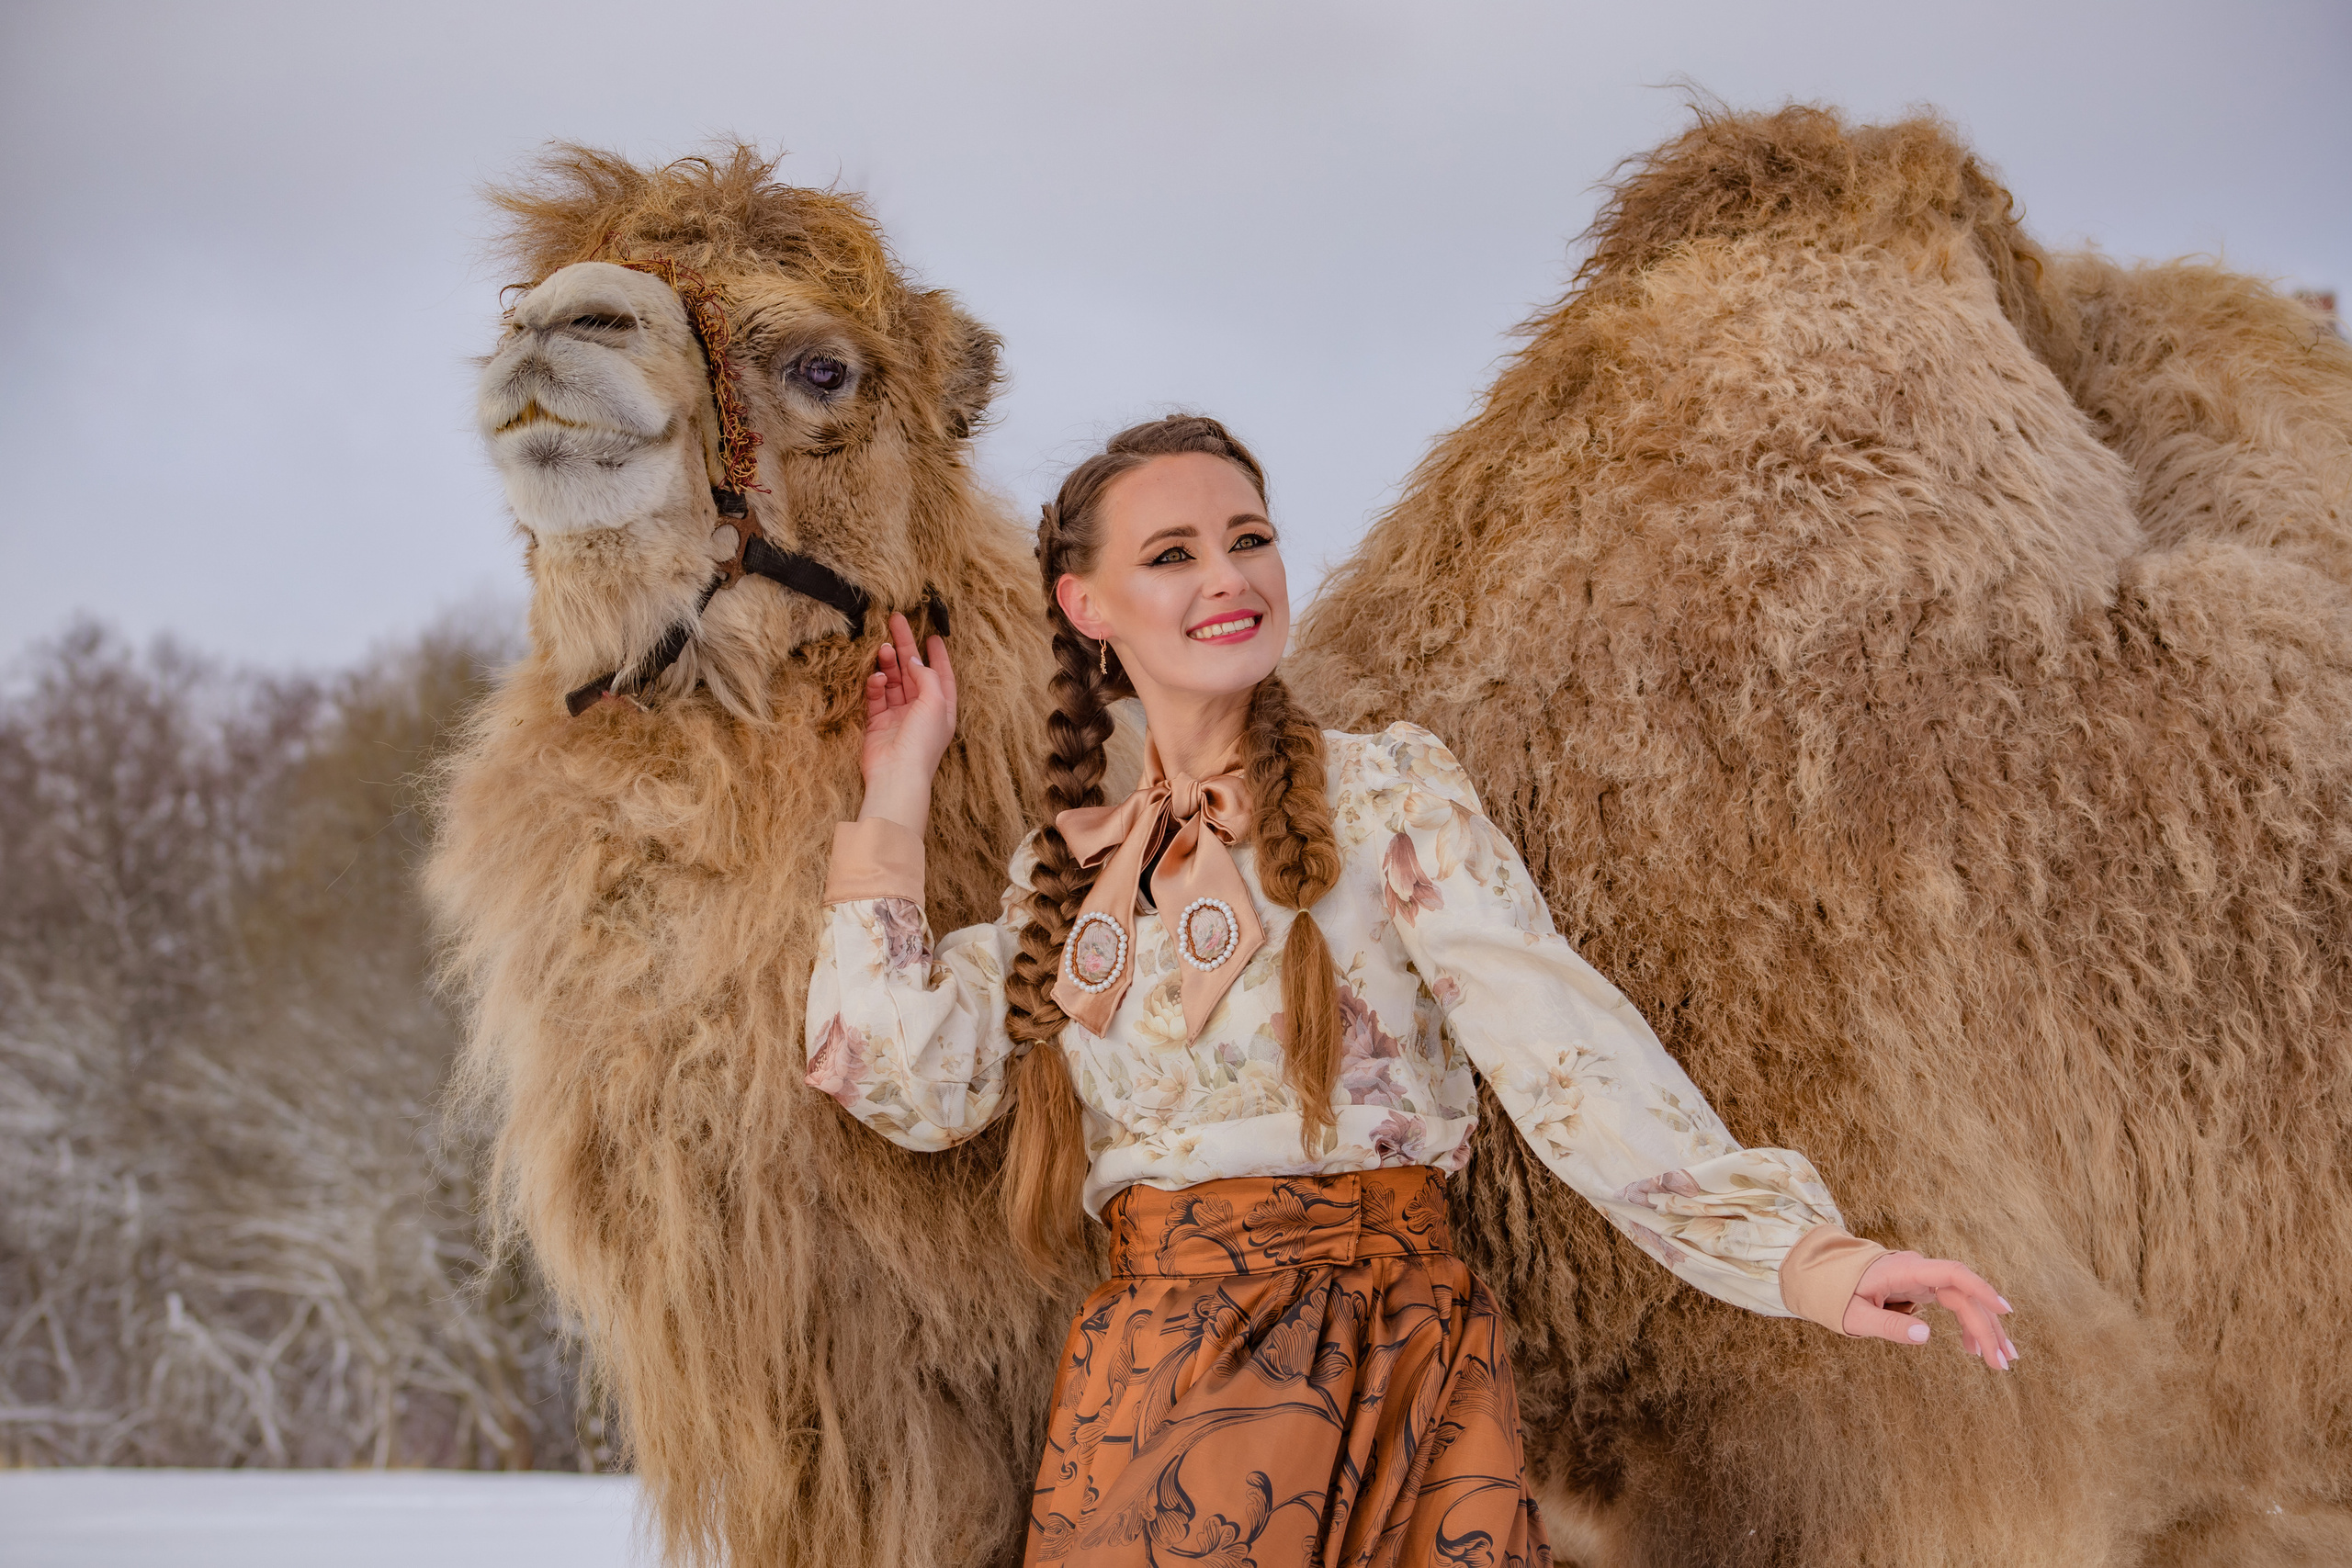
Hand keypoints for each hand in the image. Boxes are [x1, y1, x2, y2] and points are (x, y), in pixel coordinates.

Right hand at [858, 612, 954, 828]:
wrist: (897, 775)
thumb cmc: (922, 742)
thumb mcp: (935, 703)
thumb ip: (928, 677)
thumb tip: (916, 661)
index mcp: (942, 708)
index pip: (942, 674)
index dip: (938, 654)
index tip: (933, 634)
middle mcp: (922, 710)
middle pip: (914, 671)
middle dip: (906, 647)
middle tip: (896, 621)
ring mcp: (899, 716)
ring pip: (894, 681)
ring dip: (889, 664)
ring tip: (883, 647)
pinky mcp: (878, 723)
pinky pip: (877, 697)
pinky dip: (876, 685)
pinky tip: (877, 678)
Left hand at [1843, 1251, 2016, 1370]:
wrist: (1826, 1275)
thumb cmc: (1838, 1293)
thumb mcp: (1855, 1315)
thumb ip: (1888, 1324)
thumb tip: (1926, 1336)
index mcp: (1905, 1270)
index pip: (1952, 1273)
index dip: (1981, 1289)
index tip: (2004, 1310)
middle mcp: (1920, 1271)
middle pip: (1965, 1295)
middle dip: (1987, 1328)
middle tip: (2003, 1362)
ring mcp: (1924, 1278)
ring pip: (1965, 1301)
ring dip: (1984, 1329)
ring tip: (2000, 1360)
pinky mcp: (1924, 1287)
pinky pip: (1954, 1304)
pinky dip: (1967, 1325)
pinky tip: (1973, 1349)